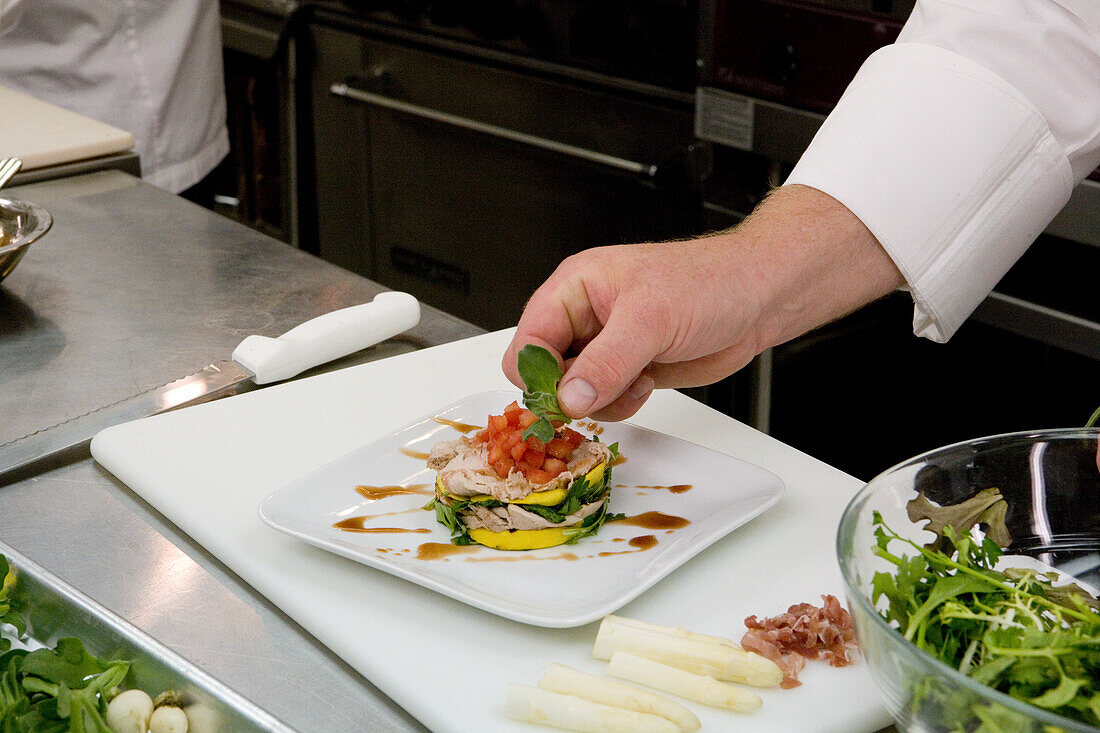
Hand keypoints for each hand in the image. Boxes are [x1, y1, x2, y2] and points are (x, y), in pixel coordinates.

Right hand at [503, 185, 903, 420]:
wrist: (759, 300)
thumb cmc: (710, 283)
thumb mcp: (651, 319)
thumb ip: (605, 362)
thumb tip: (568, 396)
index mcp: (574, 288)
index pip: (528, 340)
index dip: (539, 373)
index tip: (562, 396)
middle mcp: (583, 317)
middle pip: (543, 372)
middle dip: (570, 392)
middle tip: (603, 392)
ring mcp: (605, 347)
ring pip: (573, 394)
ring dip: (601, 400)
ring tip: (636, 380)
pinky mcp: (627, 371)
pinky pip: (603, 402)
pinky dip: (620, 405)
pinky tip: (647, 384)